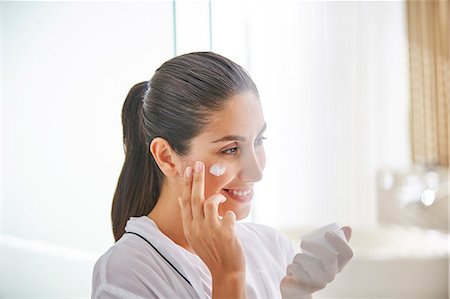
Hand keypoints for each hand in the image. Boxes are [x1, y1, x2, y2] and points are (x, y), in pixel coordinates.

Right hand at [178, 160, 245, 278]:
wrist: (225, 270)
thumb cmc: (212, 250)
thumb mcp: (194, 235)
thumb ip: (189, 217)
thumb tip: (181, 198)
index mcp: (189, 227)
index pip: (185, 201)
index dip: (186, 184)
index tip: (187, 169)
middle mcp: (197, 228)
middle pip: (195, 198)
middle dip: (196, 179)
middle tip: (198, 164)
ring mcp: (210, 230)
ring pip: (210, 203)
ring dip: (216, 197)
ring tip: (220, 198)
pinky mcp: (224, 233)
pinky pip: (228, 214)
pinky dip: (230, 214)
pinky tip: (230, 222)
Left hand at [280, 227, 352, 298]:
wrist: (296, 288)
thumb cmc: (309, 267)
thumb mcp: (320, 256)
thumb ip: (331, 243)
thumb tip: (348, 228)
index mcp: (336, 266)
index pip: (347, 254)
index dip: (339, 242)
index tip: (327, 233)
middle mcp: (331, 275)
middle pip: (330, 258)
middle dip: (315, 247)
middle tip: (303, 242)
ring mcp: (319, 283)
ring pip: (308, 263)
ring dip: (298, 257)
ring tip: (296, 260)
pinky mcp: (305, 287)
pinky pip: (296, 270)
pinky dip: (290, 266)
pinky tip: (291, 272)